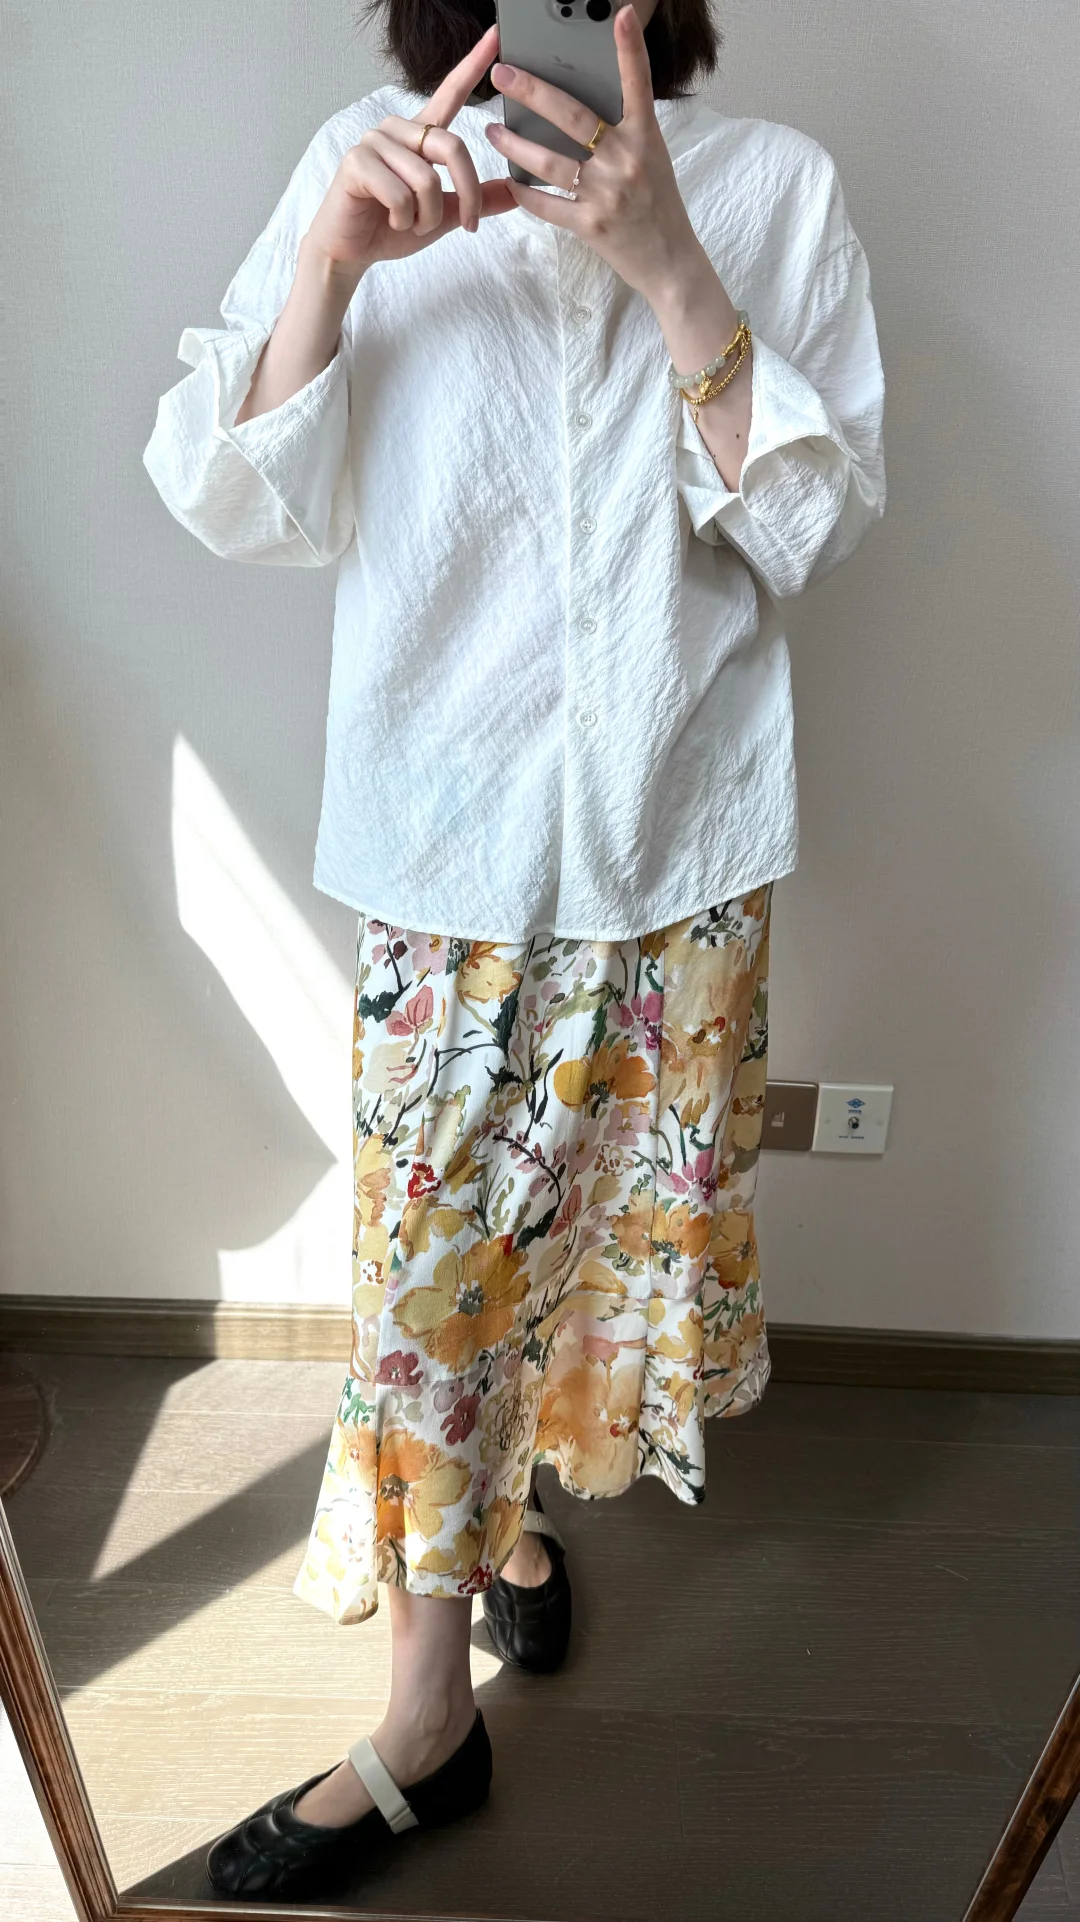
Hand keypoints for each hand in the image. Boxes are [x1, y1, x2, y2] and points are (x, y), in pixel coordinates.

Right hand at [305, 24, 515, 277]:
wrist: (351, 251)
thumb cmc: (391, 227)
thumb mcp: (444, 215)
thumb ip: (476, 200)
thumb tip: (515, 192)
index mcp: (420, 134)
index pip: (450, 92)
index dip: (473, 63)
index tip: (496, 34)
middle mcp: (397, 128)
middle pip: (453, 147)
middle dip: (469, 195)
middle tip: (468, 225)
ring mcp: (374, 141)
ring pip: (427, 180)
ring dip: (428, 217)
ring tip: (410, 223)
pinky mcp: (356, 161)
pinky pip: (400, 196)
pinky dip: (403, 220)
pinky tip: (389, 221)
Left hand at [485, 2, 706, 305]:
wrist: (671, 264)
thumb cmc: (659, 207)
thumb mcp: (652, 161)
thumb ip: (622, 134)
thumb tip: (579, 109)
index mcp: (645, 138)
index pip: (638, 84)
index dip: (630, 49)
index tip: (620, 15)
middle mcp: (626, 161)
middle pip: (572, 116)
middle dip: (532, 92)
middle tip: (502, 74)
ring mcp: (607, 194)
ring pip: (549, 161)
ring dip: (515, 145)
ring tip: (493, 130)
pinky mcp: (591, 226)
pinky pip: (548, 205)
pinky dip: (525, 194)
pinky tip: (508, 182)